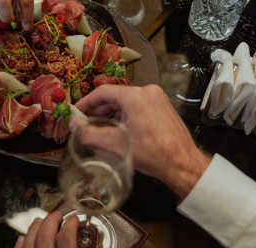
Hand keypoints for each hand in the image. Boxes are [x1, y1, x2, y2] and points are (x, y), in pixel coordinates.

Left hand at [14, 212, 78, 247]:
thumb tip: (99, 246)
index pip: (66, 238)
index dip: (71, 224)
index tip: (74, 218)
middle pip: (45, 235)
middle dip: (51, 220)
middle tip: (58, 215)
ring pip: (29, 240)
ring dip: (35, 227)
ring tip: (40, 221)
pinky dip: (22, 242)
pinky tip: (24, 238)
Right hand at [74, 84, 210, 197]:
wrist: (182, 164)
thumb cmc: (151, 153)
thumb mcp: (114, 143)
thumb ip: (89, 133)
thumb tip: (74, 125)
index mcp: (135, 96)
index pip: (103, 92)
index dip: (87, 102)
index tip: (77, 111)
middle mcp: (147, 92)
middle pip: (115, 96)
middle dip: (99, 110)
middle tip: (87, 122)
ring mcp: (157, 98)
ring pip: (127, 102)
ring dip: (112, 114)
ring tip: (101, 128)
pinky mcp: (163, 107)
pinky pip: (138, 106)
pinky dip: (126, 115)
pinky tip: (120, 130)